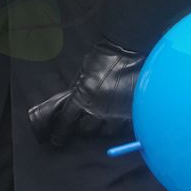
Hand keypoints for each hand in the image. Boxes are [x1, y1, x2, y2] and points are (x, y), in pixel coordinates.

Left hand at [28, 38, 144, 147]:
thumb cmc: (103, 60)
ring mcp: (118, 114)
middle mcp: (99, 110)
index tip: (56, 140)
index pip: (66, 123)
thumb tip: (68, 109)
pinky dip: (120, 125)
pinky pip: (124, 128)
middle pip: (86, 131)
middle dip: (83, 128)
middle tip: (84, 122)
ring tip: (103, 118)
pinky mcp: (134, 114)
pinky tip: (119, 117)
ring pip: (106, 132)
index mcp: (82, 98)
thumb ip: (76, 93)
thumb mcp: (81, 75)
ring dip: (102, 127)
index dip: (59, 133)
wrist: (128, 50)